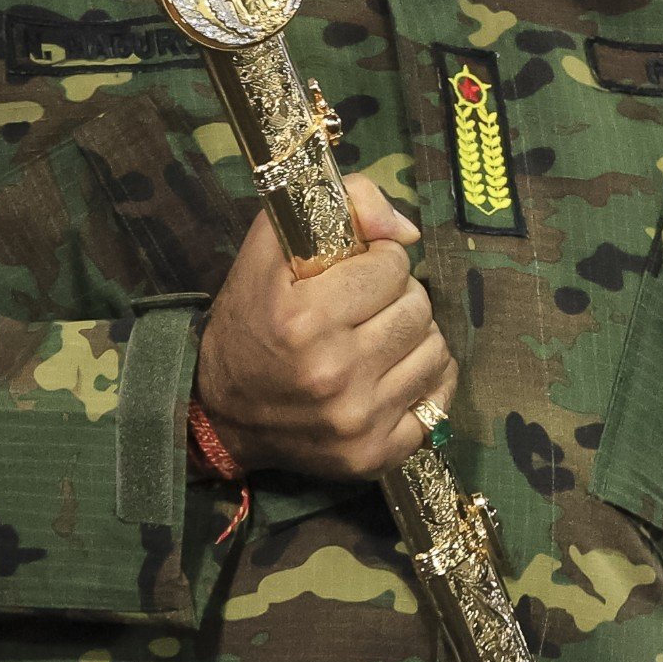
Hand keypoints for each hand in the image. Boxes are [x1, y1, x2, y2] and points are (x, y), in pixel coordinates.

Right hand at [192, 172, 455, 478]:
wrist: (223, 415)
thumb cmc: (249, 323)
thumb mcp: (270, 250)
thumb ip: (336, 207)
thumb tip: (405, 230)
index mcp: (304, 320)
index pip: (392, 266)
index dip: (375, 262)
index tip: (351, 275)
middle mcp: (334, 374)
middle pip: (418, 307)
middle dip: (396, 297)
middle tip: (365, 309)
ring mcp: (358, 421)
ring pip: (435, 349)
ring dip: (413, 336)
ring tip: (378, 338)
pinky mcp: (375, 454)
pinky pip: (439, 399)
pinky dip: (425, 380)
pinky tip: (394, 372)